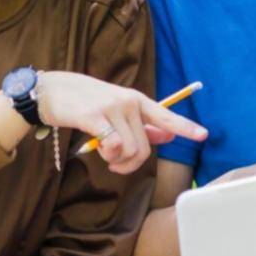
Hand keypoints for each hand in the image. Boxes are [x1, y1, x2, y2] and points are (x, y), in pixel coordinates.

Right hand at [38, 72, 207, 174]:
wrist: (51, 90)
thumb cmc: (84, 102)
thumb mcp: (116, 108)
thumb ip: (141, 123)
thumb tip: (168, 135)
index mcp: (136, 100)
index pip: (166, 115)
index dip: (185, 127)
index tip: (204, 135)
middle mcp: (128, 102)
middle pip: (144, 147)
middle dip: (132, 164)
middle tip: (116, 166)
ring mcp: (112, 108)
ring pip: (130, 150)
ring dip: (117, 161)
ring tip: (105, 156)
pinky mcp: (94, 116)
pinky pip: (113, 145)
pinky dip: (108, 155)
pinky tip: (98, 150)